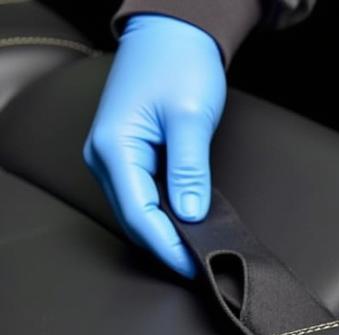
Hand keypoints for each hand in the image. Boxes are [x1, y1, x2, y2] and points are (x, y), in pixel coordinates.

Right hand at [84, 15, 226, 276]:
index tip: (199, 270)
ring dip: (168, 237)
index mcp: (114, 148)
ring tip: (204, 255)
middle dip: (169, 249)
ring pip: (139, 214)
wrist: (171, 34)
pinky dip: (167, 219)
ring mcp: (114, 160)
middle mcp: (105, 157)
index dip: (171, 249)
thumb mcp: (191, 116)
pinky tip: (193, 230)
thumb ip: (190, 168)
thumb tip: (192, 214)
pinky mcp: (128, 159)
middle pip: (136, 222)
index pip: (140, 216)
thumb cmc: (180, 64)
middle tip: (208, 270)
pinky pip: (145, 200)